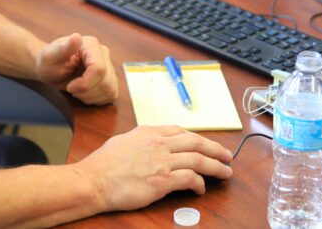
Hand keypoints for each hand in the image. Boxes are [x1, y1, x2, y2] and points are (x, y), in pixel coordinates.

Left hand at [35, 33, 118, 104]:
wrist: (51, 69)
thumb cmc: (49, 62)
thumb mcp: (51, 56)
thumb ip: (64, 48)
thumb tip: (76, 37)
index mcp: (92, 45)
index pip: (99, 69)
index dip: (85, 83)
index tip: (70, 86)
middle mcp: (104, 54)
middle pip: (105, 81)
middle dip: (86, 91)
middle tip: (71, 87)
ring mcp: (109, 66)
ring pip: (109, 90)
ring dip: (90, 96)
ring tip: (77, 89)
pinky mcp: (111, 79)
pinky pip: (111, 95)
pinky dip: (96, 99)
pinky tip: (85, 92)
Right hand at [76, 125, 233, 211]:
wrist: (93, 180)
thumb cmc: (103, 164)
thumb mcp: (124, 140)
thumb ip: (142, 139)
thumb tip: (151, 143)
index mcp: (150, 132)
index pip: (182, 131)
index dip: (199, 138)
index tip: (207, 144)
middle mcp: (159, 144)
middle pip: (196, 142)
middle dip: (215, 149)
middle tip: (228, 156)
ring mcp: (162, 162)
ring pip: (198, 160)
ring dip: (215, 166)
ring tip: (226, 172)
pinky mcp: (161, 181)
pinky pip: (188, 179)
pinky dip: (199, 183)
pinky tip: (202, 189)